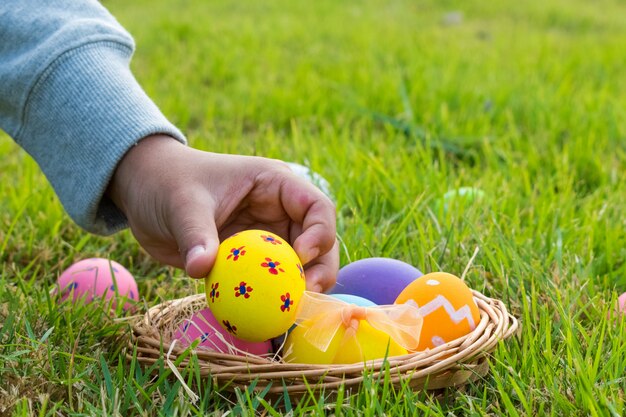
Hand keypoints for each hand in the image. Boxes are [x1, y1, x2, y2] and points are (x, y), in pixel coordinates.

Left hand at [107, 135, 337, 291]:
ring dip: (300, 290)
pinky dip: (271, 300)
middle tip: (305, 296)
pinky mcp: (250, 261)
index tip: (301, 256)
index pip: (316, 206)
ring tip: (290, 313)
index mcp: (274, 184)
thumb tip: (201, 269)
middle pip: (318, 242)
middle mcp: (278, 212)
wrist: (144, 192)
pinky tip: (265, 318)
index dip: (320, 232)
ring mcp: (266, 238)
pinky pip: (268, 283)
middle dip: (319, 270)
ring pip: (299, 267)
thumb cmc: (167, 183)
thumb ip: (195, 234)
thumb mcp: (182, 202)